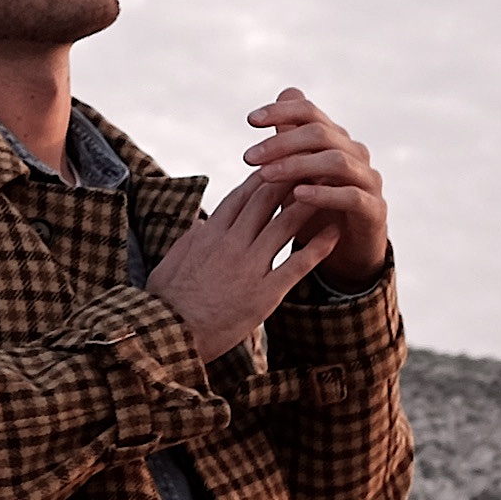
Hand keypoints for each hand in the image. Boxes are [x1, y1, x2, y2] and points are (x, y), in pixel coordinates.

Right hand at [144, 89, 383, 358]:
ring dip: (310, 203)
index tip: (280, 164)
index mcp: (207, 235)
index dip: (263, 176)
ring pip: (285, 224)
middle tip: (313, 162)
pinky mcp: (264, 293)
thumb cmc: (165, 303)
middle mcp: (231, 244)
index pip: (240, 195)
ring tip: (330, 187)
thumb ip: (189, 240)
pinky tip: (335, 230)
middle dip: (291, 178)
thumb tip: (201, 222)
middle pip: (266, 200)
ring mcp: (249, 267)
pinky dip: (318, 245)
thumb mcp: (170, 262)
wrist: (168, 336)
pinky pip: (297, 263)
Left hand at [236, 87, 387, 280]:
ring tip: (265, 175)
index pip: (310, 113)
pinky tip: (297, 195)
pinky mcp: (374, 209)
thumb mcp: (296, 174)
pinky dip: (324, 194)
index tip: (251, 120)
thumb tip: (285, 92)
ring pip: (336, 161)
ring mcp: (368, 180)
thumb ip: (291, 138)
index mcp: (335, 140)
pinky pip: (351, 195)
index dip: (281, 111)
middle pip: (320, 134)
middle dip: (281, 142)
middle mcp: (354, 153)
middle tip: (248, 156)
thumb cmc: (314, 208)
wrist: (345, 250)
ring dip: (297, 166)